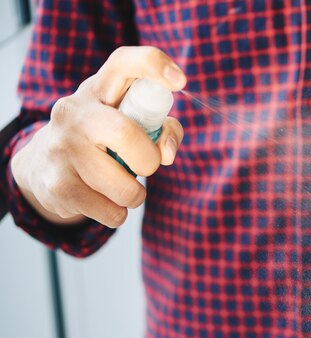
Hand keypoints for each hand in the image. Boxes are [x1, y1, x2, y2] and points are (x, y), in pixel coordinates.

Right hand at [10, 46, 186, 227]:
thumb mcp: (128, 123)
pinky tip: (104, 201)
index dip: (154, 66)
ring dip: (135, 195)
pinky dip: (118, 214)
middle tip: (145, 166)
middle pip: (127, 134)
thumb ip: (163, 129)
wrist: (43, 167)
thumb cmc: (103, 140)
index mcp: (99, 89)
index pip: (124, 62)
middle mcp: (74, 111)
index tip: (180, 82)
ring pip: (124, 187)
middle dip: (148, 160)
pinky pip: (111, 212)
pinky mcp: (57, 185)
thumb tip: (166, 153)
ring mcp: (61, 148)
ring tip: (122, 187)